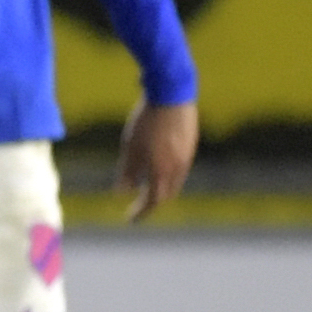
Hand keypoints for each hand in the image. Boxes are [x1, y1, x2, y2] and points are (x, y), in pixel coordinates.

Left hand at [118, 101, 198, 222]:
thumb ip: (126, 172)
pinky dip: (169, 173)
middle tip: (138, 204)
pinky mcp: (191, 143)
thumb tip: (120, 193)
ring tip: (147, 185)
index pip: (152, 202)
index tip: (130, 219)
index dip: (140, 213)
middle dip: (152, 202)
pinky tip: (158, 163)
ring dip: (161, 187)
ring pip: (175, 181)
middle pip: (166, 195)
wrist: (171, 92)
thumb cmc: (146, 119)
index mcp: (162, 171)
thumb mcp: (130, 146)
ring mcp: (187, 156)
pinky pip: (181, 166)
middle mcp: (178, 168)